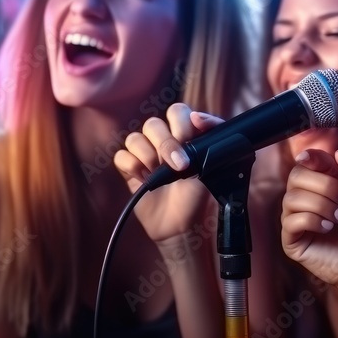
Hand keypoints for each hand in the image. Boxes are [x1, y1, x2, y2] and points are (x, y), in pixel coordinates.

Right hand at [114, 103, 223, 242]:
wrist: (186, 226)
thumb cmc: (202, 195)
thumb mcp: (215, 165)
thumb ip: (213, 138)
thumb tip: (198, 118)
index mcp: (184, 134)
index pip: (177, 112)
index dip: (181, 121)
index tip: (191, 136)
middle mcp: (163, 141)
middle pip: (153, 124)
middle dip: (166, 143)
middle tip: (179, 165)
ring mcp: (145, 155)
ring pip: (134, 138)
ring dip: (148, 155)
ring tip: (159, 174)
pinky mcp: (130, 171)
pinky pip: (121, 156)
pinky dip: (132, 166)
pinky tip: (144, 179)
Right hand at [281, 149, 337, 297]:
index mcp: (325, 182)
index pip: (308, 161)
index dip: (312, 158)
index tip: (322, 162)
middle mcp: (307, 198)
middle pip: (296, 175)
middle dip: (325, 185)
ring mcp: (298, 218)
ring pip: (292, 197)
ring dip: (321, 204)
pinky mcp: (292, 240)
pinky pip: (290, 220)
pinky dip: (312, 219)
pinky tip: (328, 228)